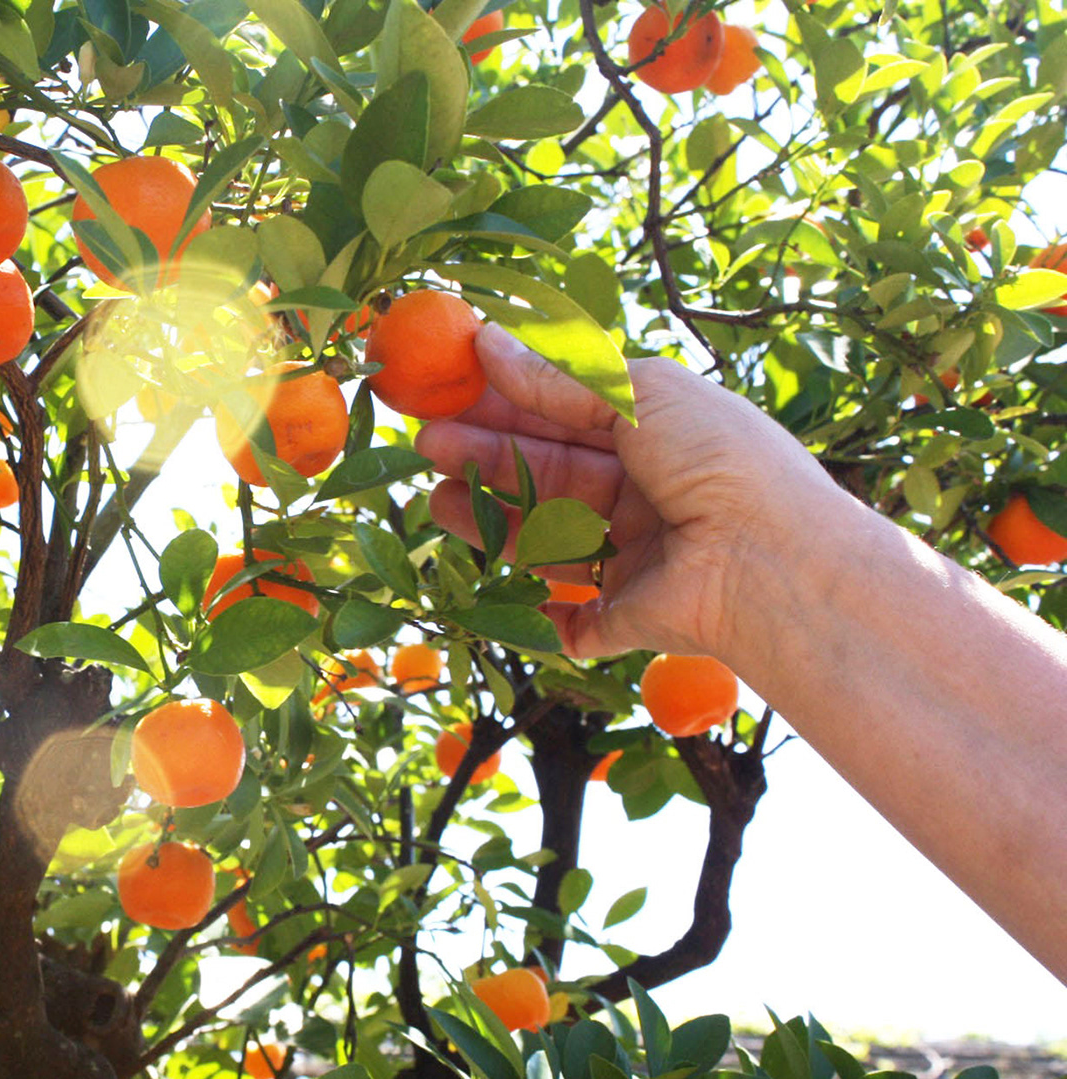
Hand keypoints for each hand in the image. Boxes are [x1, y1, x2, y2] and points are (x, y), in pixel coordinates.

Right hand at [415, 324, 854, 663]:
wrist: (770, 562)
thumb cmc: (718, 459)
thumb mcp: (639, 396)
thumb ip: (561, 380)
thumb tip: (487, 342)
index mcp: (658, 434)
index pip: (568, 412)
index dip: (509, 400)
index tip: (450, 388)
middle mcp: (647, 493)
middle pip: (550, 472)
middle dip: (487, 456)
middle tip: (426, 441)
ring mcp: (637, 557)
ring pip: (548, 538)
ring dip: (491, 518)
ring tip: (437, 501)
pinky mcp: (628, 615)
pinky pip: (572, 617)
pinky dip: (535, 608)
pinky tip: (488, 581)